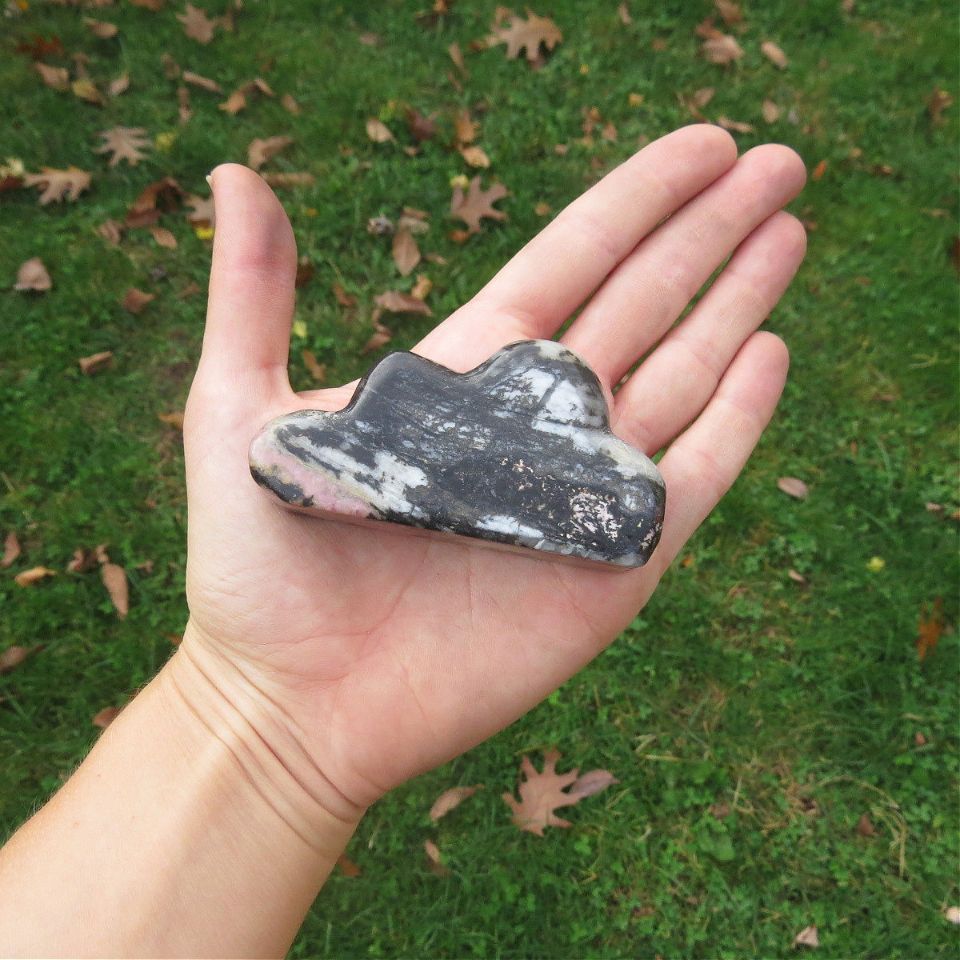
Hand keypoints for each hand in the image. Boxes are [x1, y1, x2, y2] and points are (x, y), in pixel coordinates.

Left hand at [181, 125, 805, 819]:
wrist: (294, 706)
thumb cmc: (255, 572)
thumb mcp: (239, 415)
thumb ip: (251, 296)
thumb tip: (231, 175)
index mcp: (463, 379)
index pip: (571, 263)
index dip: (638, 202)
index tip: (705, 146)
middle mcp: (531, 426)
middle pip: (643, 304)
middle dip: (711, 232)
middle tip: (781, 162)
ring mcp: (575, 494)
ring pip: (680, 377)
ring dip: (737, 304)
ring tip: (788, 232)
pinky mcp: (610, 568)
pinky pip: (689, 481)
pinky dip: (734, 421)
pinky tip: (769, 352)